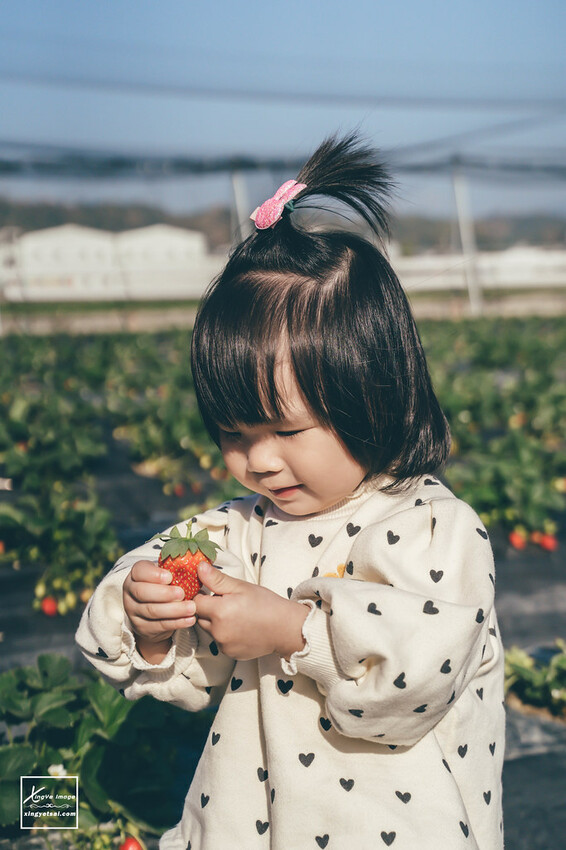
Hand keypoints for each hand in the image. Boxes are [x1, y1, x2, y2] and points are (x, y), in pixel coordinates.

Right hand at [123, 559, 196, 649]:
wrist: (157, 614)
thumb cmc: (167, 587)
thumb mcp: (170, 575)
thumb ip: (181, 570)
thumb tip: (203, 566)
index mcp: (136, 574)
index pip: (139, 570)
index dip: (154, 574)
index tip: (170, 577)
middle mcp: (131, 591)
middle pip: (142, 592)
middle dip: (164, 593)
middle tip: (182, 593)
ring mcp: (134, 610)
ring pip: (152, 610)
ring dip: (174, 610)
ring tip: (192, 607)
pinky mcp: (141, 627)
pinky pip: (159, 625)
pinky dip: (176, 623)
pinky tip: (190, 619)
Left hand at [194, 561, 308, 660]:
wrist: (285, 628)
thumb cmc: (265, 603)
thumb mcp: (241, 587)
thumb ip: (217, 579)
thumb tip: (199, 568)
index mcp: (219, 611)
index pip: (195, 602)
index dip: (201, 595)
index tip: (212, 592)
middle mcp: (218, 631)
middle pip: (199, 617)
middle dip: (208, 609)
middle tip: (227, 603)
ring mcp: (223, 645)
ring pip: (209, 631)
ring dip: (215, 623)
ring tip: (236, 616)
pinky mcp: (230, 654)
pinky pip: (220, 642)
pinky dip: (225, 635)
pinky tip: (240, 628)